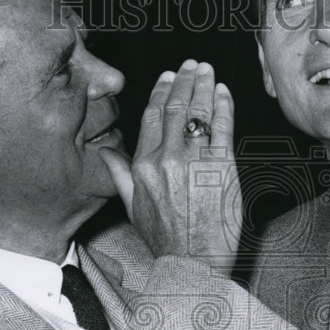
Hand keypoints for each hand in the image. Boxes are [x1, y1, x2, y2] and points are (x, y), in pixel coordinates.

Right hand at [99, 59, 240, 271]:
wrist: (194, 263)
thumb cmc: (166, 241)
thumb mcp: (133, 208)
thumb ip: (119, 175)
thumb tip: (105, 151)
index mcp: (143, 166)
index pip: (152, 117)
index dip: (161, 93)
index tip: (168, 77)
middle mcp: (167, 159)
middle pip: (176, 108)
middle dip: (185, 81)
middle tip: (193, 65)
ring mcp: (195, 161)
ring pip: (199, 112)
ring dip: (205, 87)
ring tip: (209, 72)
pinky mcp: (222, 168)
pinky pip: (223, 128)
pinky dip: (224, 107)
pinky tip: (224, 94)